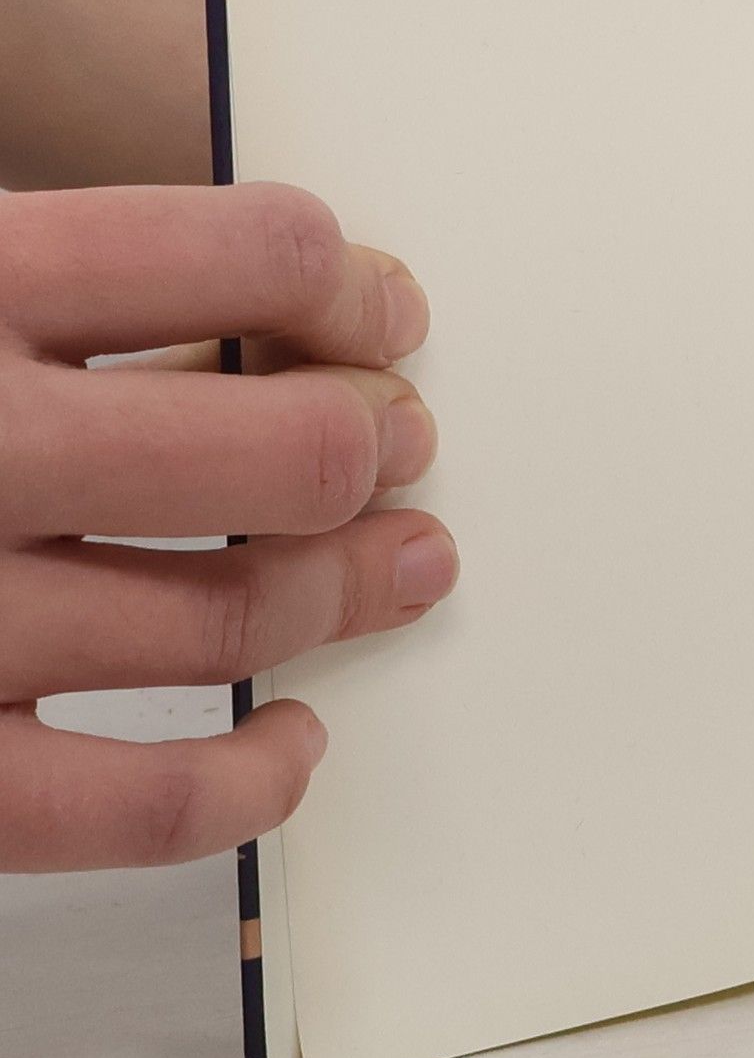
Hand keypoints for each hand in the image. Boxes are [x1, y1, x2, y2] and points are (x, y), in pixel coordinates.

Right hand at [0, 182, 458, 870]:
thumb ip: (42, 284)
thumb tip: (266, 310)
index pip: (245, 250)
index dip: (351, 280)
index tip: (384, 308)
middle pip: (277, 450)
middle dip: (373, 444)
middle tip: (406, 441)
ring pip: (233, 620)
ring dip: (354, 591)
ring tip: (407, 562)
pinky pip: (135, 807)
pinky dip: (248, 785)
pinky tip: (295, 743)